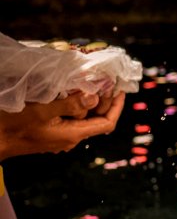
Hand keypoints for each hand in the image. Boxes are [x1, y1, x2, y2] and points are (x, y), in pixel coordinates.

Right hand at [0, 91, 125, 160]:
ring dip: (89, 101)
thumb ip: (69, 104)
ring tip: (91, 82)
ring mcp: (60, 137)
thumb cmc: (13, 125)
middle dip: (104, 100)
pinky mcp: (50, 132)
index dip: (117, 106)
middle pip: (96, 119)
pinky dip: (75, 105)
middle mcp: (70, 138)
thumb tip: (94, 97)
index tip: (120, 90)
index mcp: (73, 135)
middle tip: (106, 81)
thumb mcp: (41, 111)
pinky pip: (70, 118)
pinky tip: (71, 92)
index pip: (107, 123)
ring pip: (83, 118)